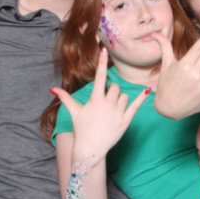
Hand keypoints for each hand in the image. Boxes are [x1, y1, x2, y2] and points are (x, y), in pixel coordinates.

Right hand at [51, 48, 149, 162]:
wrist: (90, 149)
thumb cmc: (82, 129)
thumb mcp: (74, 112)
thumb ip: (65, 98)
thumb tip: (52, 88)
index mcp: (95, 100)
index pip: (99, 76)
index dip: (102, 62)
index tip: (104, 49)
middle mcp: (108, 104)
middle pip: (115, 87)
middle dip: (111, 91)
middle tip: (105, 102)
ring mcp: (118, 113)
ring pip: (124, 96)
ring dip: (120, 99)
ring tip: (112, 111)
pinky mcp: (126, 121)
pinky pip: (135, 106)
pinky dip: (141, 98)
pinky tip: (147, 90)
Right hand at [149, 29, 199, 119]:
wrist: (169, 107)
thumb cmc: (165, 84)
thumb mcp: (165, 65)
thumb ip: (164, 47)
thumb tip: (154, 33)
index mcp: (184, 65)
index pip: (198, 47)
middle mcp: (195, 73)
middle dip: (198, 56)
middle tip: (189, 65)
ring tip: (192, 76)